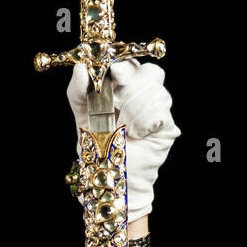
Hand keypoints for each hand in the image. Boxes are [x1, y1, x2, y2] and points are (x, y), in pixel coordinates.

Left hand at [66, 58, 180, 221]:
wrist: (109, 182)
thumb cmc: (96, 153)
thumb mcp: (81, 118)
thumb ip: (79, 92)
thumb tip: (81, 68)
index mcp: (123, 90)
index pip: (130, 65)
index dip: (123, 64)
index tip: (112, 71)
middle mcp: (143, 97)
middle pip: (149, 72)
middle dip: (130, 83)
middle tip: (114, 100)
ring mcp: (157, 111)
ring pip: (155, 91)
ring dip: (132, 108)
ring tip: (122, 128)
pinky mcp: (167, 127)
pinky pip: (159, 111)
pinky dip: (143, 121)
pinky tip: (135, 134)